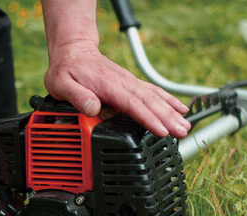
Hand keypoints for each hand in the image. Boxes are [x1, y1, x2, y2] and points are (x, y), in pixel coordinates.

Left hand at [44, 45, 190, 137]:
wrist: (74, 52)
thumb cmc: (66, 70)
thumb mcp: (61, 83)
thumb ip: (76, 95)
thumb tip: (92, 108)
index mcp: (108, 85)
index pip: (132, 104)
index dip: (148, 118)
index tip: (161, 130)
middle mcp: (124, 83)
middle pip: (150, 101)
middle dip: (168, 118)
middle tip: (182, 132)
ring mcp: (129, 82)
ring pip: (155, 97)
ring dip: (172, 111)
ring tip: (185, 126)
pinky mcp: (131, 83)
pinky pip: (154, 92)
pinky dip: (169, 100)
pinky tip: (180, 109)